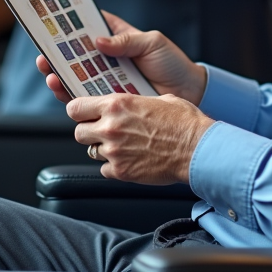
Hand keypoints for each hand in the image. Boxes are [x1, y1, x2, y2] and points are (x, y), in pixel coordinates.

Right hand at [36, 11, 207, 103]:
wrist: (190, 93)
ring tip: (51, 75)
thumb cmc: (174, 64)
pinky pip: (88, 99)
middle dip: (57, 55)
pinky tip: (64, 92)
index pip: (90, 28)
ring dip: (61, 77)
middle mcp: (108, 60)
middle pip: (77, 56)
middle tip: (44, 55)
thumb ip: (126, 41)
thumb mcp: (152, 43)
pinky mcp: (111, 101)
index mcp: (118, 39)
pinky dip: (74, 96)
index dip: (71, 25)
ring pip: (77, 78)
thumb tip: (99, 40)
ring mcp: (108, 81)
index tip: (53, 23)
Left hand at [69, 93, 214, 183]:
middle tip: (103, 131)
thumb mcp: (159, 98)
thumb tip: (131, 104)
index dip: (78, 111)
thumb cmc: (184, 122)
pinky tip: (128, 160)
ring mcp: (114, 151)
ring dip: (102, 148)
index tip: (83, 113)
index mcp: (117, 104)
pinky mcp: (121, 172)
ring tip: (121, 145)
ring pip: (90, 151)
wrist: (197, 148)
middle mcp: (110, 127)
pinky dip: (113, 166)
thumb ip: (135, 101)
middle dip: (89, 131)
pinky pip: (104, 169)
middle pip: (78, 131)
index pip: (75, 107)